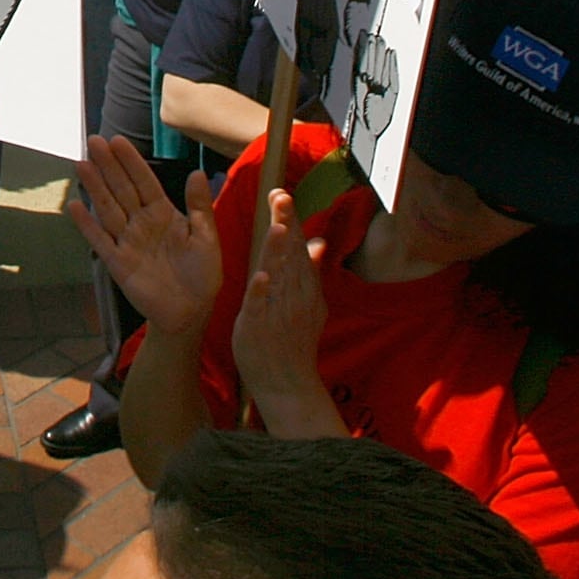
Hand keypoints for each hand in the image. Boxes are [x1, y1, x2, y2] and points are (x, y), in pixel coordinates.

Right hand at [66, 135, 220, 336]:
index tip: (118, 141)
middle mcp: (142, 223)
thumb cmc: (202, 276)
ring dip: (94, 187)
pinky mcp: (118, 263)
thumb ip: (199, 207)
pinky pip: (100, 240)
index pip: (144, 182)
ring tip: (81, 164)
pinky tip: (74, 206)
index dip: (131, 162)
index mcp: (164, 214)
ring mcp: (127, 241)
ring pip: (108, 209)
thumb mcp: (207, 238)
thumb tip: (196, 172)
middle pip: (122, 189)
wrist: (191, 313)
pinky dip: (87, 224)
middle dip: (108, 166)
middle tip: (94, 141)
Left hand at [228, 188, 334, 430]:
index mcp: (304, 288)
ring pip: (279, 277)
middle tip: (280, 195)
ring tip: (278, 227)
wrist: (288, 385)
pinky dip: (262, 292)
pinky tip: (261, 276)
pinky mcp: (260, 328)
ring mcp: (279, 312)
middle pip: (290, 256)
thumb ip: (311, 272)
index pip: (298, 248)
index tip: (282, 193)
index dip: (291, 221)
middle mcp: (294, 296)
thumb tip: (318, 241)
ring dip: (278, 252)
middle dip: (286, 225)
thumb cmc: (293, 341)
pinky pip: (262, 308)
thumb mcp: (308, 305)